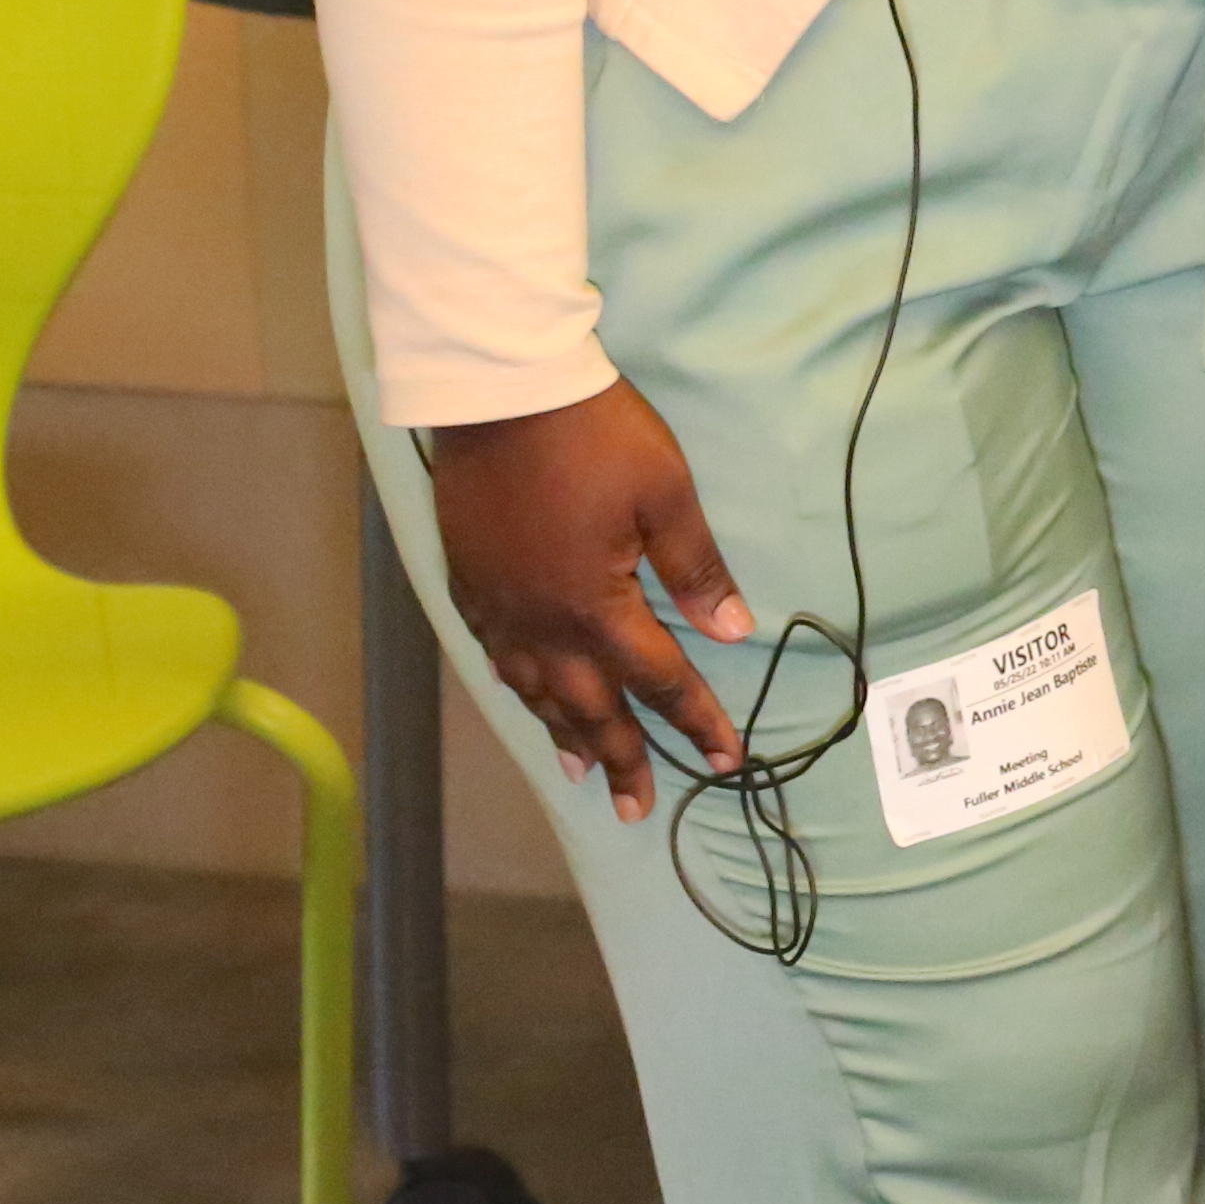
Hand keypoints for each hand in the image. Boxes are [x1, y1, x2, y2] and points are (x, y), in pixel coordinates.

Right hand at [423, 382, 755, 823]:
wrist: (499, 397)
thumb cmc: (595, 438)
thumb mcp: (665, 495)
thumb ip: (696, 569)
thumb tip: (735, 630)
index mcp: (595, 607)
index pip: (658, 680)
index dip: (696, 720)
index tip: (727, 759)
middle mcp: (541, 624)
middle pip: (588, 708)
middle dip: (620, 759)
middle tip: (638, 807)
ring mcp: (498, 609)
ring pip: (536, 692)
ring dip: (564, 736)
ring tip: (584, 773)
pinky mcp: (469, 585)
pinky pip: (498, 658)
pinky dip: (520, 690)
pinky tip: (529, 697)